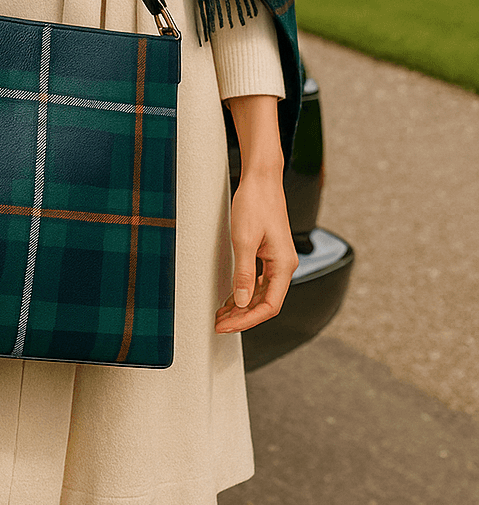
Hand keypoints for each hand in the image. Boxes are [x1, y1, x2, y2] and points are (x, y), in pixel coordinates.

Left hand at [215, 169, 298, 333]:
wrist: (261, 178)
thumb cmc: (255, 203)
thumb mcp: (244, 240)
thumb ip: (244, 274)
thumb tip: (242, 303)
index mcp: (284, 265)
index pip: (269, 306)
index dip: (248, 320)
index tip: (227, 326)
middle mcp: (284, 265)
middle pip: (266, 303)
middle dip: (243, 316)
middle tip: (219, 324)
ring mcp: (278, 260)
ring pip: (262, 293)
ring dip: (243, 306)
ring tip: (221, 315)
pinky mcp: (269, 253)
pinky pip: (259, 280)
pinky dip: (245, 291)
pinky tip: (231, 298)